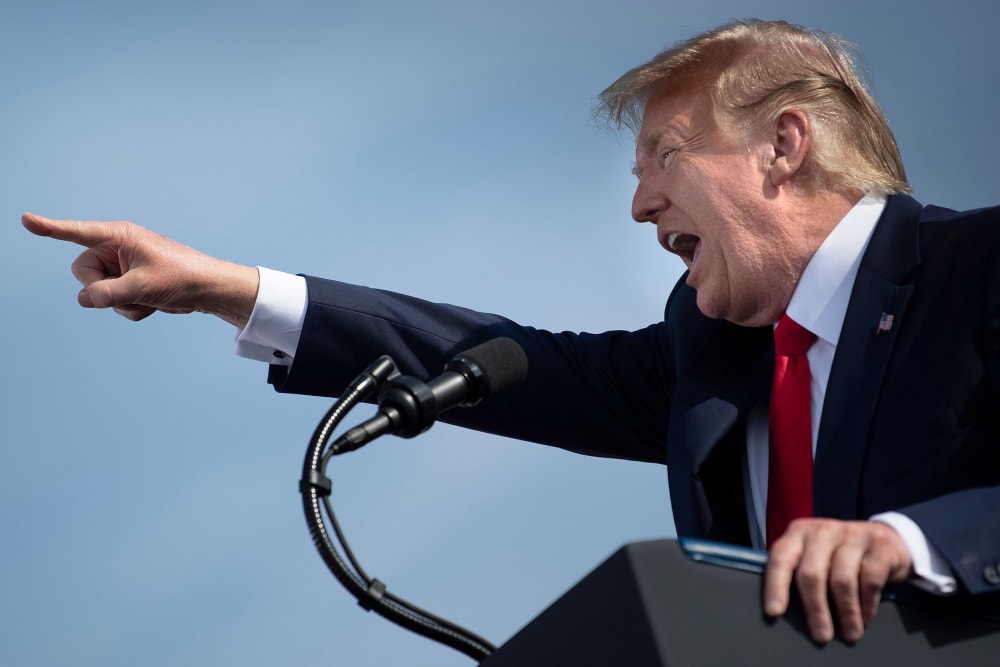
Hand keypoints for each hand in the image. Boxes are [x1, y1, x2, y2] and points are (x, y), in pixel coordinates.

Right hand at [22, 213, 258, 327]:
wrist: (209, 290)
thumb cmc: (181, 278)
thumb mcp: (140, 287)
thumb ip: (106, 294)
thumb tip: (83, 299)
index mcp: (120, 236)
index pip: (77, 232)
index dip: (50, 228)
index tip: (26, 219)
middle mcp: (117, 249)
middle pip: (83, 272)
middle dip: (101, 289)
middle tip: (129, 290)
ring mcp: (123, 267)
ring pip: (98, 292)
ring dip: (121, 303)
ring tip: (148, 297)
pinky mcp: (130, 283)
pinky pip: (114, 302)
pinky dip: (131, 308)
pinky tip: (153, 304)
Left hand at [763, 518, 913, 643]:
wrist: (884, 540)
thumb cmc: (839, 556)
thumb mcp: (815, 556)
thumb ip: (797, 572)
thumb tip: (782, 612)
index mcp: (798, 533)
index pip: (780, 558)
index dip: (775, 586)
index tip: (774, 612)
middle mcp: (822, 530)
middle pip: (811, 573)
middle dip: (815, 609)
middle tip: (820, 636)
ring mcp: (851, 534)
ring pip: (841, 579)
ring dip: (846, 612)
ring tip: (849, 634)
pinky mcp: (879, 544)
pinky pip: (870, 579)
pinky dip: (867, 604)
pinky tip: (866, 618)